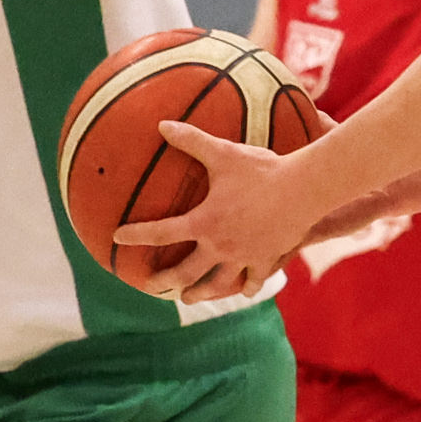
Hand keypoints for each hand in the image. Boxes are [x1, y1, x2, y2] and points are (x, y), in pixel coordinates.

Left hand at [114, 125, 327, 288]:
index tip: (118, 236)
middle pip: (186, 271)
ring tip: (190, 297)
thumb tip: (162, 124)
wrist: (303, 190)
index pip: (160, 232)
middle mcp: (219, 246)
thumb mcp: (223, 153)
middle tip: (152, 286)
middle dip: (166, 280)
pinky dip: (247, 287)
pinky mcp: (266, 259)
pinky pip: (254, 280)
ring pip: (217, 283)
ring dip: (201, 292)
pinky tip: (245, 291)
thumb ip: (191, 140)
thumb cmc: (261, 170)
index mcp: (204, 222)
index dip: (136, 234)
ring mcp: (243, 256)